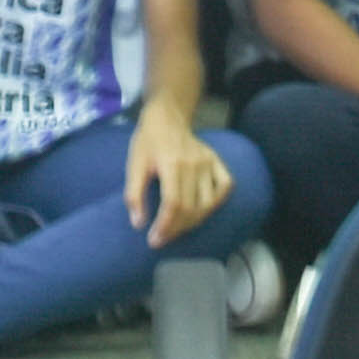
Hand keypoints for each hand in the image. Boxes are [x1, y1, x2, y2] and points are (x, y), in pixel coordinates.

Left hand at [123, 108, 232, 246]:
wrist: (166, 117)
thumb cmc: (148, 142)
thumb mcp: (134, 164)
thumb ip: (134, 194)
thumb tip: (139, 224)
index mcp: (171, 164)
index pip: (173, 204)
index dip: (165, 226)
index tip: (155, 240)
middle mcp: (194, 164)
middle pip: (191, 208)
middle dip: (175, 229)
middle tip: (162, 238)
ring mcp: (208, 162)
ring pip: (208, 203)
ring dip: (193, 222)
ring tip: (176, 228)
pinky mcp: (216, 161)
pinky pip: (225, 187)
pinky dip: (217, 203)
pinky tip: (202, 210)